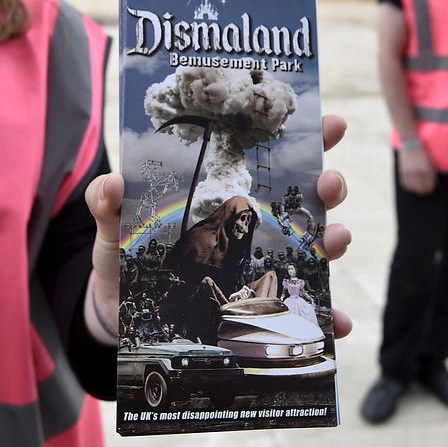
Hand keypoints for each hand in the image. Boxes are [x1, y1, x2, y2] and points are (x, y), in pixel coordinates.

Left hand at [82, 113, 354, 342]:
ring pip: (315, 247)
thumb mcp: (113, 226)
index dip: (309, 139)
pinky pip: (302, 310)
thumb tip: (112, 183)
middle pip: (306, 197)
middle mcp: (256, 225)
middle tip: (330, 183)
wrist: (121, 311)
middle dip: (329, 185)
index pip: (274, 158)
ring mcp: (263, 264)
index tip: (331, 123)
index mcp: (227, 194)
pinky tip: (338, 322)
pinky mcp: (262, 305)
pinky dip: (328, 316)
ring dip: (335, 241)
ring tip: (337, 240)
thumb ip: (108, 203)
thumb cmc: (123, 257)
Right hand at [398, 144, 436, 194]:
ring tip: (416, 189)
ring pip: (412, 187)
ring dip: (414, 190)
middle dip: (422, 192)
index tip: (429, 191)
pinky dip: (407, 186)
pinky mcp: (403, 170)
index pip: (429, 186)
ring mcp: (410, 171)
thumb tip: (429, 186)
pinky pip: (405, 183)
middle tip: (422, 192)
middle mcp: (419, 171)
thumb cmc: (422, 153)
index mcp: (428, 169)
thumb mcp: (430, 162)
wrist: (411, 143)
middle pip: (421, 188)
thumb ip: (430, 173)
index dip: (429, 190)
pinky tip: (409, 185)